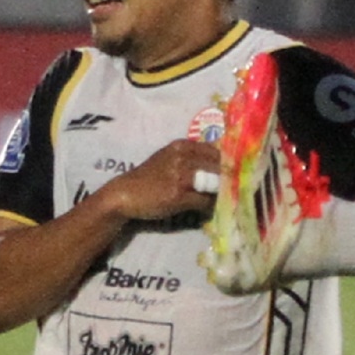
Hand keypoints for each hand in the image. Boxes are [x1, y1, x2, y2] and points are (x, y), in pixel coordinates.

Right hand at [100, 138, 221, 222]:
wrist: (125, 194)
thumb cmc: (147, 178)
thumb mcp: (167, 159)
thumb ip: (188, 158)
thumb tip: (215, 166)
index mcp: (180, 146)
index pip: (214, 151)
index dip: (224, 163)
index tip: (229, 173)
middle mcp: (182, 157)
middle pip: (217, 167)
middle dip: (224, 179)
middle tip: (229, 189)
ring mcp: (181, 176)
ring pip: (213, 184)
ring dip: (218, 193)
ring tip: (217, 199)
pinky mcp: (178, 195)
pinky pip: (203, 201)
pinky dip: (207, 206)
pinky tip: (203, 208)